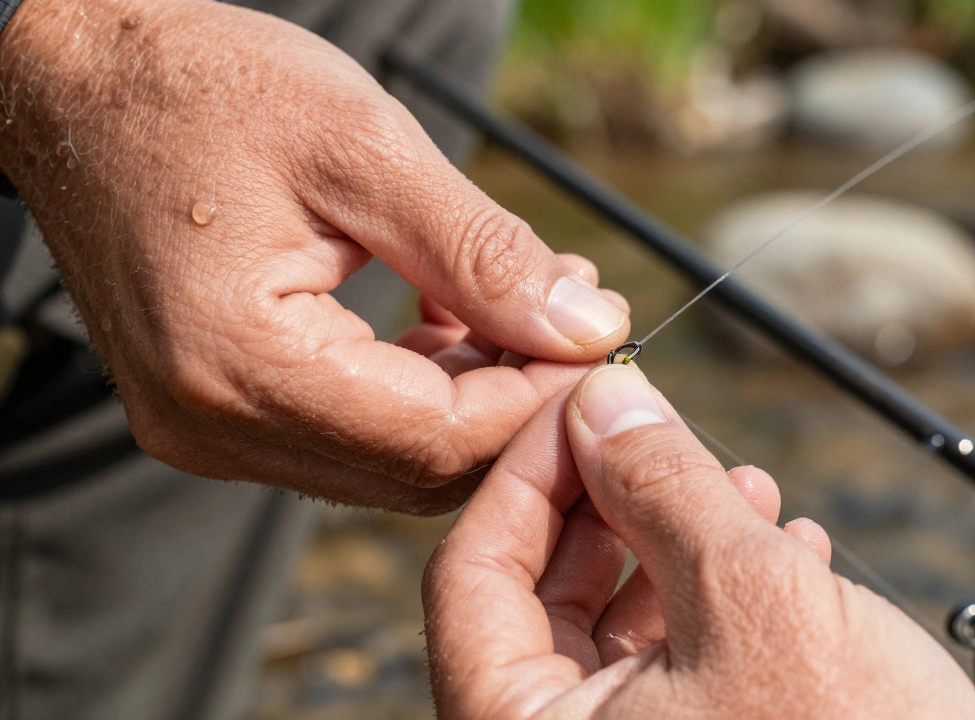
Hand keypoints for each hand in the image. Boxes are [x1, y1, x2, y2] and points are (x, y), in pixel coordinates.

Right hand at [0, 0, 629, 512]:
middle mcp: (216, 424)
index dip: (539, 401)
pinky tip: (460, 313)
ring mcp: (211, 426)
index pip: (436, 440)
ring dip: (478, 391)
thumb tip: (585, 328)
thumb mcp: (362, 148)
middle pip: (419, 468)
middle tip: (578, 318)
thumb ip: (481, 251)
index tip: (602, 342)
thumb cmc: (199, 90)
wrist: (76, 83)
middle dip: (518, 400)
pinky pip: (352, 429)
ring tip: (531, 298)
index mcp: (239, 365)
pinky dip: (423, 384)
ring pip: (393, 459)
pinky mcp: (220, 407)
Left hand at [424, 365, 974, 718]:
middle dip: (618, 500)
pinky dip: (723, 598)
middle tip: (670, 436)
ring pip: (618, 624)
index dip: (530, 470)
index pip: (472, 573)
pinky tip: (791, 552)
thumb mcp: (752, 598)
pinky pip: (676, 664)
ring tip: (753, 491)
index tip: (590, 402)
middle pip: (543, 593)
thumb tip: (603, 399)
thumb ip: (664, 487)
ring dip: (683, 540)